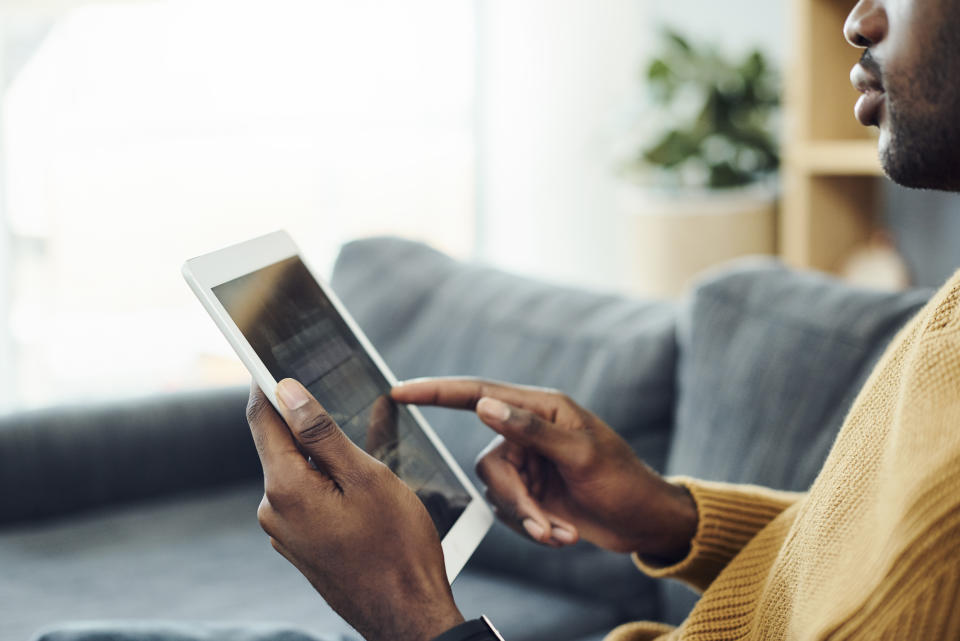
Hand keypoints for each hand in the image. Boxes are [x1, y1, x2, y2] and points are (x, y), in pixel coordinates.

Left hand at [246, 379, 463, 640]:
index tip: (272, 357)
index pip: (263, 418)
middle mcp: (274, 510)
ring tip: (368, 459)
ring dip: (326, 456)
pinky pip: (309, 499)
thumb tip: (286, 391)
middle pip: (282, 445)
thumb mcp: (366, 477)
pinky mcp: (301, 546)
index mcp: (285, 488)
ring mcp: (285, 532)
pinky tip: (364, 490)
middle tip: (345, 403)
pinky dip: (329, 483)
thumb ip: (321, 432)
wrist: (405, 617)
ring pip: (300, 473)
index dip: (268, 383)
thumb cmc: (397, 546)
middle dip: (309, 422)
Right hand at [392, 378, 696, 561]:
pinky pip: (510, 513)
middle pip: (489, 463)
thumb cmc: (622, 480)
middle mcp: (527, 432)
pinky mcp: (531, 494)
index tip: (398, 391)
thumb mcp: (581, 454)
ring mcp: (528, 465)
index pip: (478, 393)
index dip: (436, 392)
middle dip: (515, 499)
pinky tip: (564, 536)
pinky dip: (534, 529)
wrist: (642, 523)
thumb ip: (530, 429)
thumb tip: (483, 406)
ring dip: (528, 520)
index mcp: (541, 408)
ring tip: (561, 534)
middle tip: (545, 522)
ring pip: (497, 493)